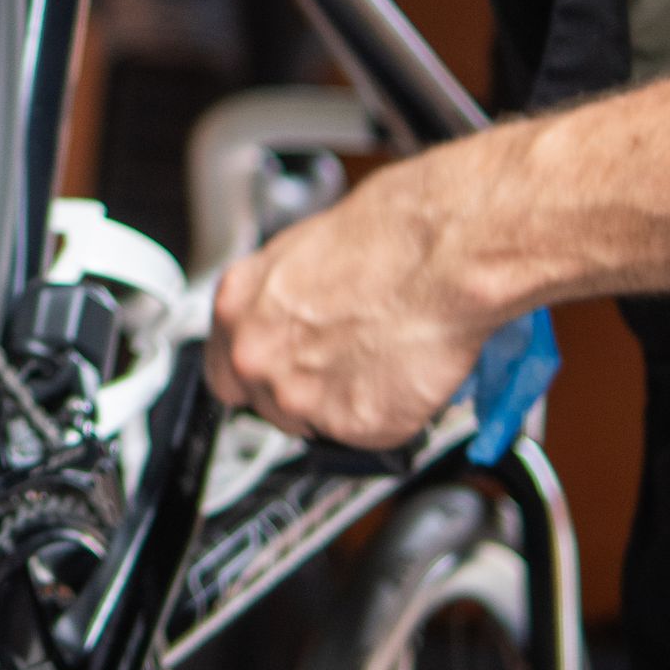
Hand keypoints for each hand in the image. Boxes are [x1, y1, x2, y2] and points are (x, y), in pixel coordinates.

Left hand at [206, 152, 498, 447]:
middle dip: (304, 390)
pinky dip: (390, 414)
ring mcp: (300, 398)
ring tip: (381, 357)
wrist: (444, 252)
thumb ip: (280, 301)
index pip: (225, 371)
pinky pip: (369, 435)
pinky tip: (403, 372)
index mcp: (236, 307)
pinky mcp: (352, 426)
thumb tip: (289, 319)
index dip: (259, 374)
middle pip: (266, 404)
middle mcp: (256, 357)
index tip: (279, 372)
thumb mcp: (304, 251)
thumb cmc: (389, 234)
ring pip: (315, 425)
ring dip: (344, 404)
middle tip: (344, 360)